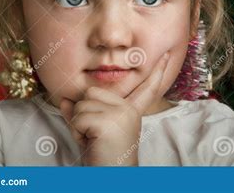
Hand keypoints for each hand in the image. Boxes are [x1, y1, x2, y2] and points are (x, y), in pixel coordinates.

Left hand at [59, 51, 169, 165]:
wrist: (113, 178)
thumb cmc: (102, 158)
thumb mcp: (92, 131)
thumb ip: (81, 113)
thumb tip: (65, 100)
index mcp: (131, 111)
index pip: (145, 88)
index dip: (158, 71)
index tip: (168, 55)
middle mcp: (129, 110)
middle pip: (92, 92)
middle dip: (83, 113)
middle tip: (93, 134)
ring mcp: (121, 114)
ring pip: (81, 105)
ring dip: (78, 125)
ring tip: (92, 139)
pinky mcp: (109, 122)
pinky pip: (78, 118)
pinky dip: (77, 132)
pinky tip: (91, 142)